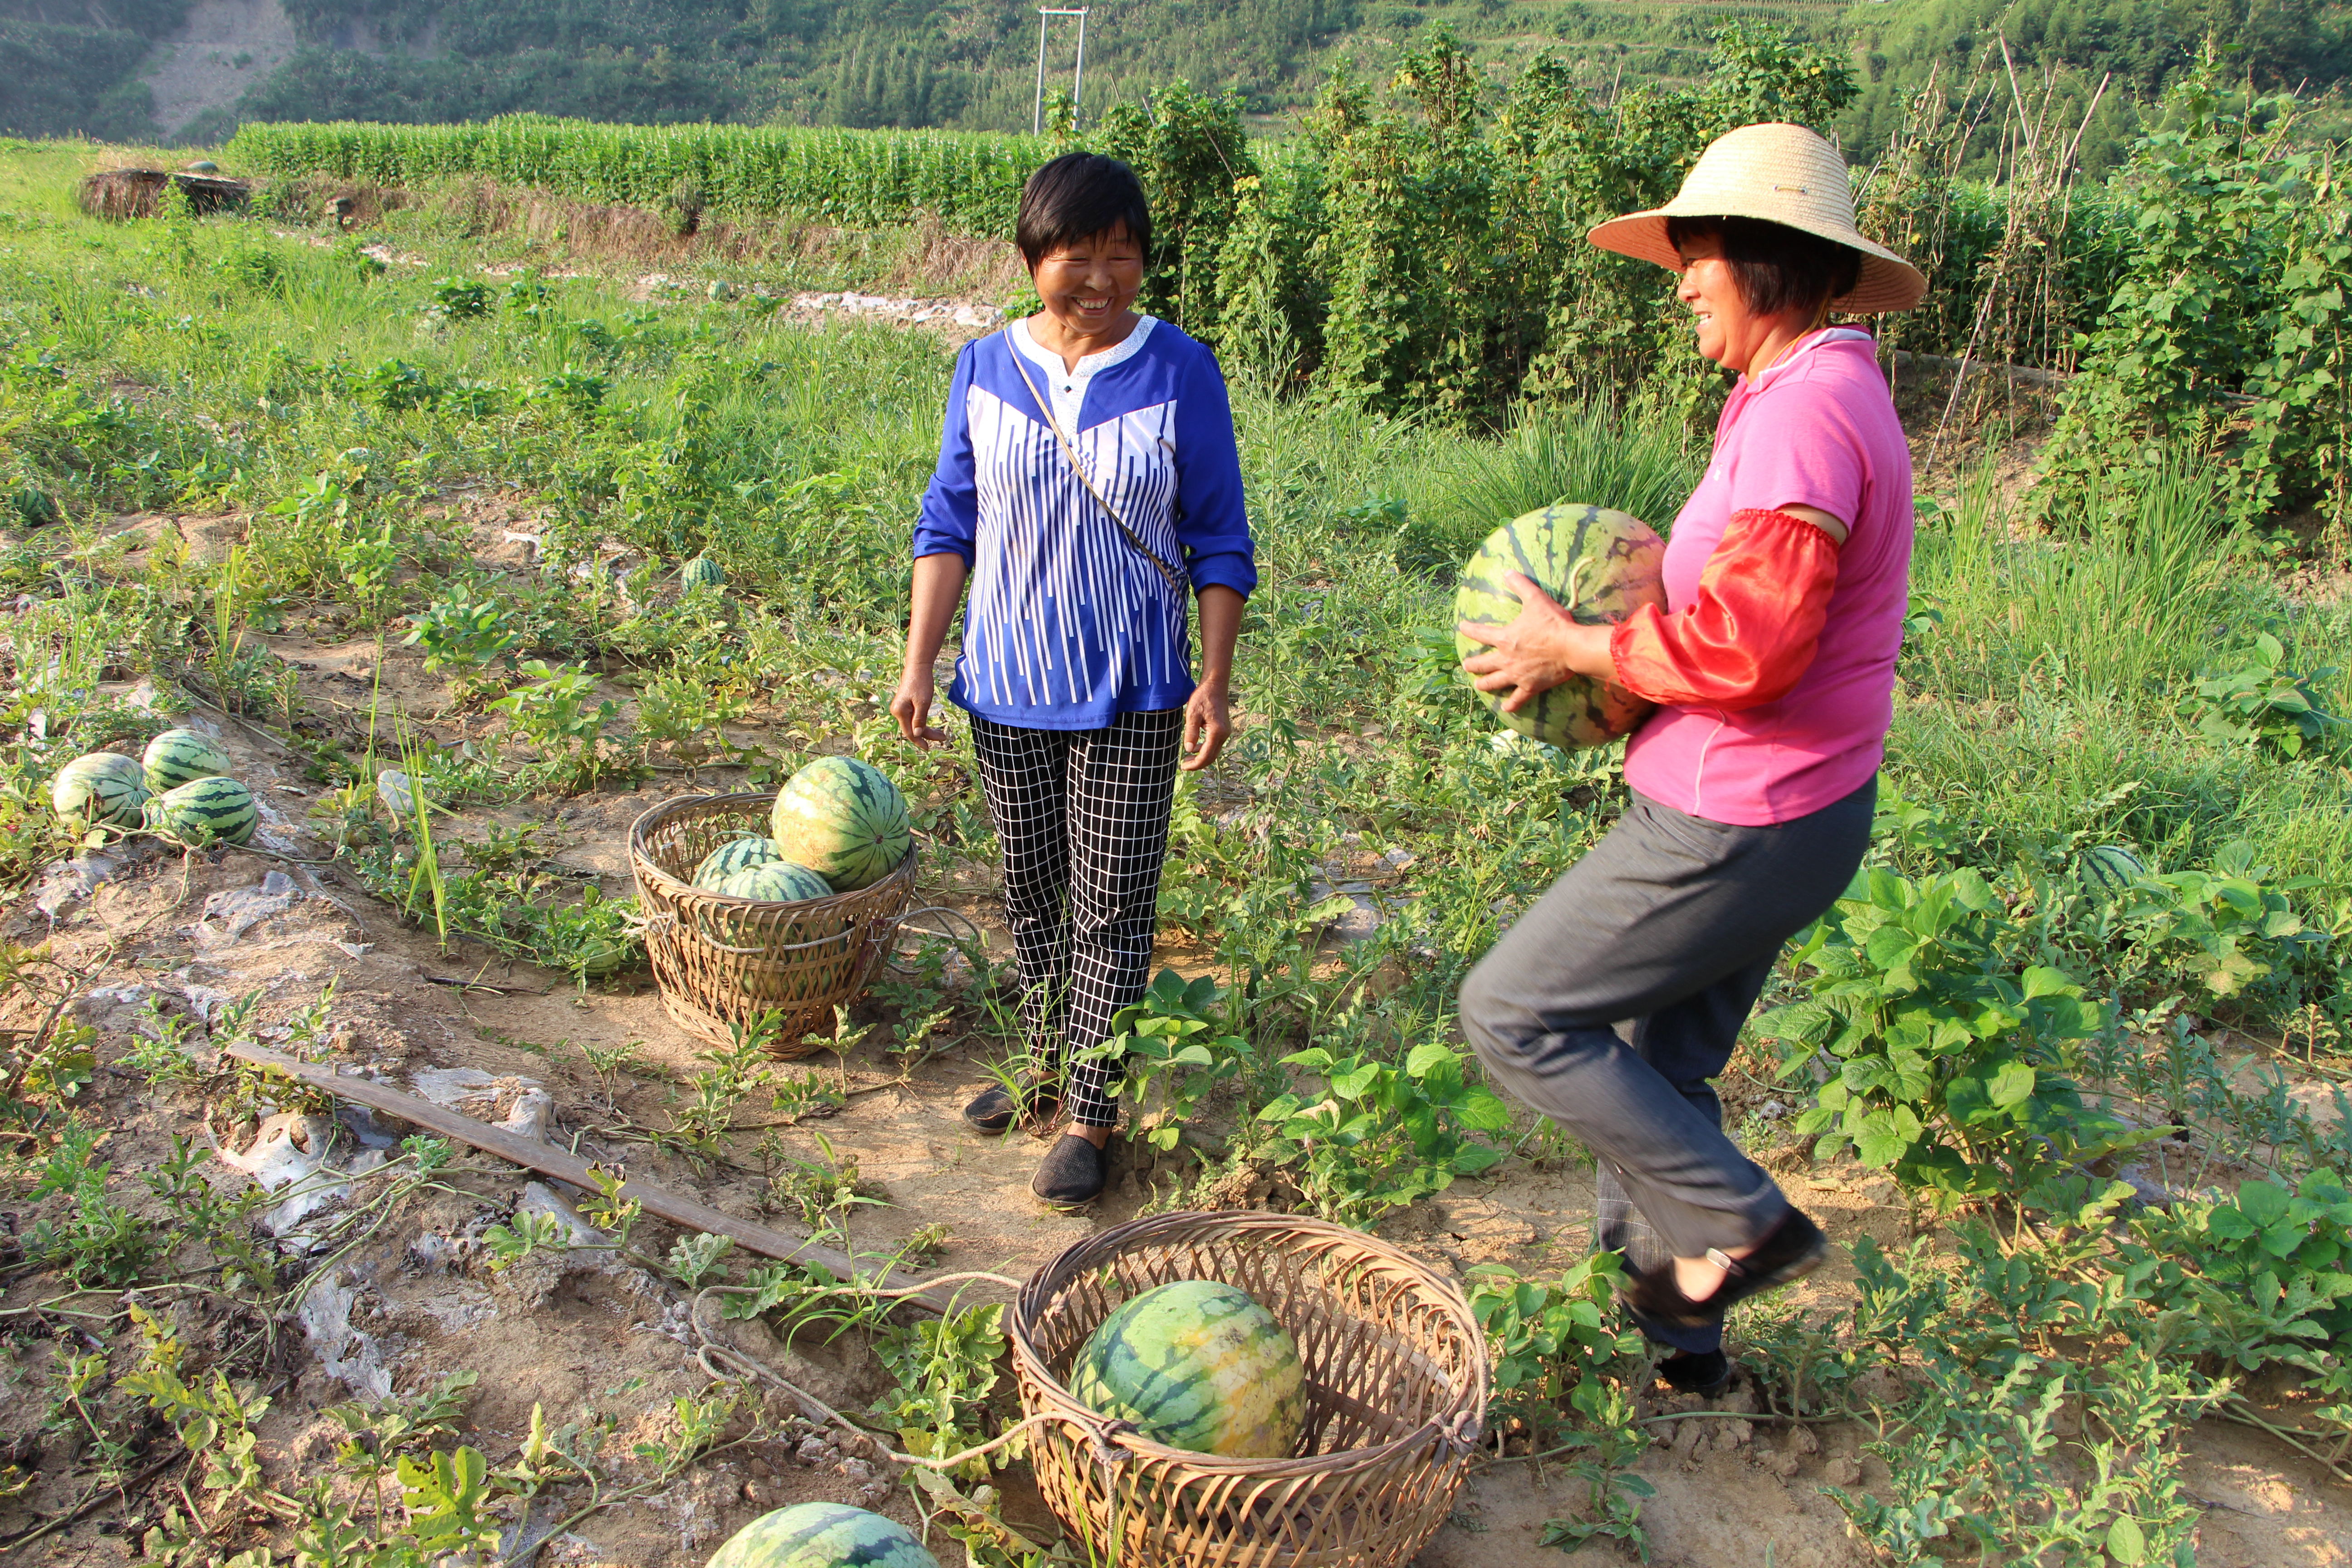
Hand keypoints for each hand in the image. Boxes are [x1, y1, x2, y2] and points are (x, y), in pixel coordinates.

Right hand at [890, 668, 948, 748]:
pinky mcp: (905, 705)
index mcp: (900, 711)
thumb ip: (919, 719)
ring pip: (913, 724)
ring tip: (941, 734)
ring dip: (926, 730)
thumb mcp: (923, 702)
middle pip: (912, 729)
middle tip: (943, 738)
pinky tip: (931, 726)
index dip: (919, 741)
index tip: (928, 748)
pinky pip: (913, 718)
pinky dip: (922, 723)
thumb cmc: (921, 683)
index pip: (909, 732)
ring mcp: (901, 708)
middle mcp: (897, 711)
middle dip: (926, 735)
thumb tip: (917, 735)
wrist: (918, 667)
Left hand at [1181, 674, 1230, 770]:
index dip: (1195, 764)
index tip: (1183, 767)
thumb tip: (1189, 750)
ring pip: (1214, 751)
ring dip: (1202, 757)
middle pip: (1212, 756)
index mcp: (1217, 731)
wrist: (1215, 685)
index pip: (1206, 755)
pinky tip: (1196, 747)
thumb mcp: (1192, 714)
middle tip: (1184, 765)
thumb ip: (1191, 733)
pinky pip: (1215, 744)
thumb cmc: (1203, 697)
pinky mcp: (1224, 729)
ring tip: (1187, 759)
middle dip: (1198, 763)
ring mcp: (1226, 732)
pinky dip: (1206, 749)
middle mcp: (1224, 734)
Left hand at [1457, 571, 1615, 712]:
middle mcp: (1506, 659)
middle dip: (1473, 664)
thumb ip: (1521, 585)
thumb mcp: (1536, 599)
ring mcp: (1517, 675)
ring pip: (1495, 682)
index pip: (1480, 633)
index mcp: (1505, 638)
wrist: (1571, 647)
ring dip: (1484, 684)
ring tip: (1478, 685)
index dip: (1470, 630)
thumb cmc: (1553, 623)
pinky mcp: (1530, 686)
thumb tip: (1508, 571)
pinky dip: (1511, 704)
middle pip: (1483, 663)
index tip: (1462, 628)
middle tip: (1466, 665)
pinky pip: (1517, 698)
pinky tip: (1506, 708)